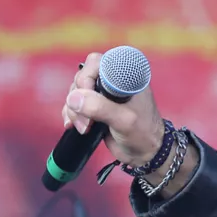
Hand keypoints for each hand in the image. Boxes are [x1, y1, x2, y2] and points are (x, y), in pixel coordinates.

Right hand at [61, 52, 167, 167]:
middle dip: (79, 97)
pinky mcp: (95, 108)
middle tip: (87, 119)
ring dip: (74, 110)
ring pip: (75, 92)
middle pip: (82, 77)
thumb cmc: (144, 134)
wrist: (145, 154)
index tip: (89, 95)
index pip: (98, 62)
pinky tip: (73, 126)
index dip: (87, 77)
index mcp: (125, 78)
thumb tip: (74, 98)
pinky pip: (74, 104)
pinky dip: (71, 114)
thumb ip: (100, 108)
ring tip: (85, 127)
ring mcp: (102, 95)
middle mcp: (112, 83)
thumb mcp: (125, 121)